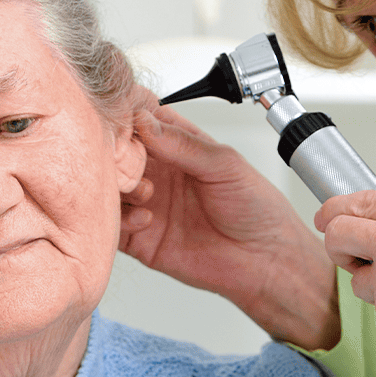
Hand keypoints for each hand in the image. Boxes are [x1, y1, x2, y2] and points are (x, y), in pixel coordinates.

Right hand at [121, 99, 340, 349]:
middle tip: (124, 157)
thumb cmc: (257, 210)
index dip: (126, 115)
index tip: (121, 118)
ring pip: (110, 188)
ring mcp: (148, 204)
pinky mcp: (141, 239)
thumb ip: (183, 144)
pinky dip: (121, 220)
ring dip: (118, 186)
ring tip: (144, 191)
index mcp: (179, 146)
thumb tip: (145, 121)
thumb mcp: (225, 164)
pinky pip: (113, 227)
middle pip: (116, 152)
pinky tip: (147, 218)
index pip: (140, 120)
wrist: (265, 260)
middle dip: (115, 152)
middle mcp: (160, 172)